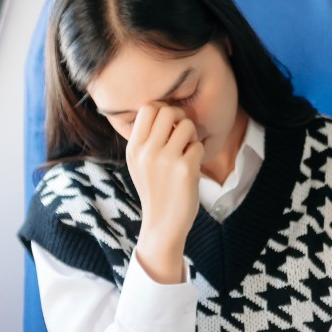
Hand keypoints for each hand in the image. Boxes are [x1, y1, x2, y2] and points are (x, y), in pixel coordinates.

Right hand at [124, 103, 203, 283]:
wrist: (162, 224)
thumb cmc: (155, 190)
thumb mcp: (139, 163)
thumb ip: (145, 138)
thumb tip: (162, 108)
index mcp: (133, 148)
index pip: (147, 108)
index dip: (162, 109)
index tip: (169, 123)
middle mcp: (146, 151)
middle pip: (168, 111)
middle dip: (180, 118)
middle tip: (182, 133)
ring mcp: (165, 160)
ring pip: (187, 125)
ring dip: (192, 136)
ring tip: (187, 152)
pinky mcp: (185, 169)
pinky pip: (198, 145)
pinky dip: (198, 153)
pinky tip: (192, 166)